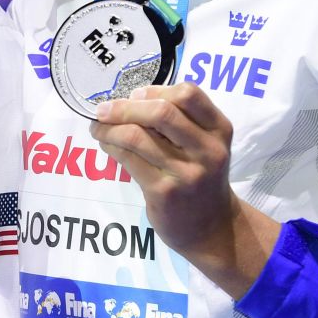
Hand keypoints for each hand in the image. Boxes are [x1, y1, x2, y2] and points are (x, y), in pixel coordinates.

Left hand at [91, 84, 278, 297]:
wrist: (211, 227)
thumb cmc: (200, 177)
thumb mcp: (203, 145)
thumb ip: (179, 120)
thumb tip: (130, 97)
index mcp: (219, 129)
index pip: (188, 93)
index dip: (155, 89)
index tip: (134, 95)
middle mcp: (208, 149)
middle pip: (161, 112)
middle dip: (124, 107)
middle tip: (103, 109)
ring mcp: (186, 173)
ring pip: (137, 136)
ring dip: (108, 128)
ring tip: (98, 127)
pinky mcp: (164, 191)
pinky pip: (127, 159)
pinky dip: (109, 146)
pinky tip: (105, 144)